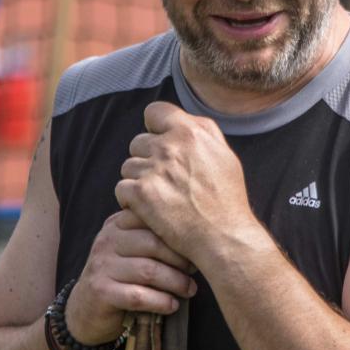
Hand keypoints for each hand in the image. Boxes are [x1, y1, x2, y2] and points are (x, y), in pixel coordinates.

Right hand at [65, 209, 197, 345]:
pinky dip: (160, 301)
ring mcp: (101, 265)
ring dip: (175, 282)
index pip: (151, 219)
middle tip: (196, 271)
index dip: (178, 233)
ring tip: (189, 290)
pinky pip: (138, 295)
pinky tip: (172, 305)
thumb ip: (152, 237)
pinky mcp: (100, 291)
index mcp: (117, 225)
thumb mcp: (131, 250)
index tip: (197, 247)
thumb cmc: (120, 278)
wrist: (85, 310)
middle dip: (180, 259)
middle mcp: (107, 240)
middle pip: (153, 243)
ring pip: (148, 270)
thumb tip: (197, 235)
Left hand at [114, 101, 259, 266]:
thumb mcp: (224, 156)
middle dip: (146, 160)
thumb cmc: (227, 200)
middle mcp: (171, 146)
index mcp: (191, 132)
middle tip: (164, 182)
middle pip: (138, 142)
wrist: (224, 238)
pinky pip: (122, 189)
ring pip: (128, 167)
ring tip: (160, 199)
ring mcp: (154, 169)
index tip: (160, 145)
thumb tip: (182, 122)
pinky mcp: (141, 194)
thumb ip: (202, 133)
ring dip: (139, 181)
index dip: (154, 128)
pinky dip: (130, 202)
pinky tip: (148, 211)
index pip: (154, 112)